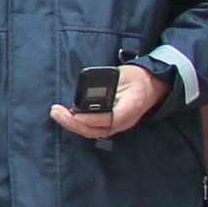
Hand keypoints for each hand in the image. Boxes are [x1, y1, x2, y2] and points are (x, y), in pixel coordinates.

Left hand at [51, 64, 167, 143]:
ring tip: (57, 114)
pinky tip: (66, 117)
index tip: (75, 113)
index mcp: (132, 106)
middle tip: (56, 112)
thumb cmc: (136, 78)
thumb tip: (89, 88)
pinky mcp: (112, 125)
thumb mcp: (124, 74)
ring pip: (95, 132)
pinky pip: (94, 129)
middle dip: (75, 124)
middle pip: (100, 130)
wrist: (150, 87)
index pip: (113, 118)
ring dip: (74, 125)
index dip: (93, 119)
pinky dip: (79, 125)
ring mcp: (119, 125)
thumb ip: (108, 82)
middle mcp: (126, 120)